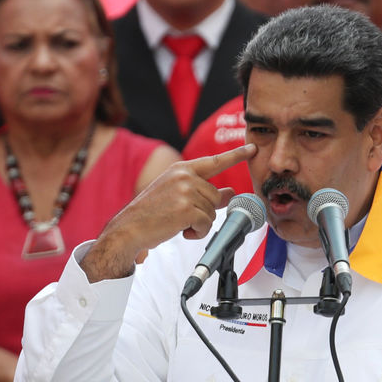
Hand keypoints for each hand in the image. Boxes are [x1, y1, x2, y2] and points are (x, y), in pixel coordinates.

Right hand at [81, 144, 256, 281]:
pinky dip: (197, 232)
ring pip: (213, 212)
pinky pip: (207, 224)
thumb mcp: (176, 195)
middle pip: (216, 196)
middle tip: (183, 217)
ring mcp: (186, 191)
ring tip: (178, 223)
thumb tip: (232, 193)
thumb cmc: (150, 214)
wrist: (128, 228)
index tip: (253, 148)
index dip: (236, 155)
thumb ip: (204, 192)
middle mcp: (185, 176)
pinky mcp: (186, 208)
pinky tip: (180, 230)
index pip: (215, 161)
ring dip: (200, 223)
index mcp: (181, 169)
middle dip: (205, 211)